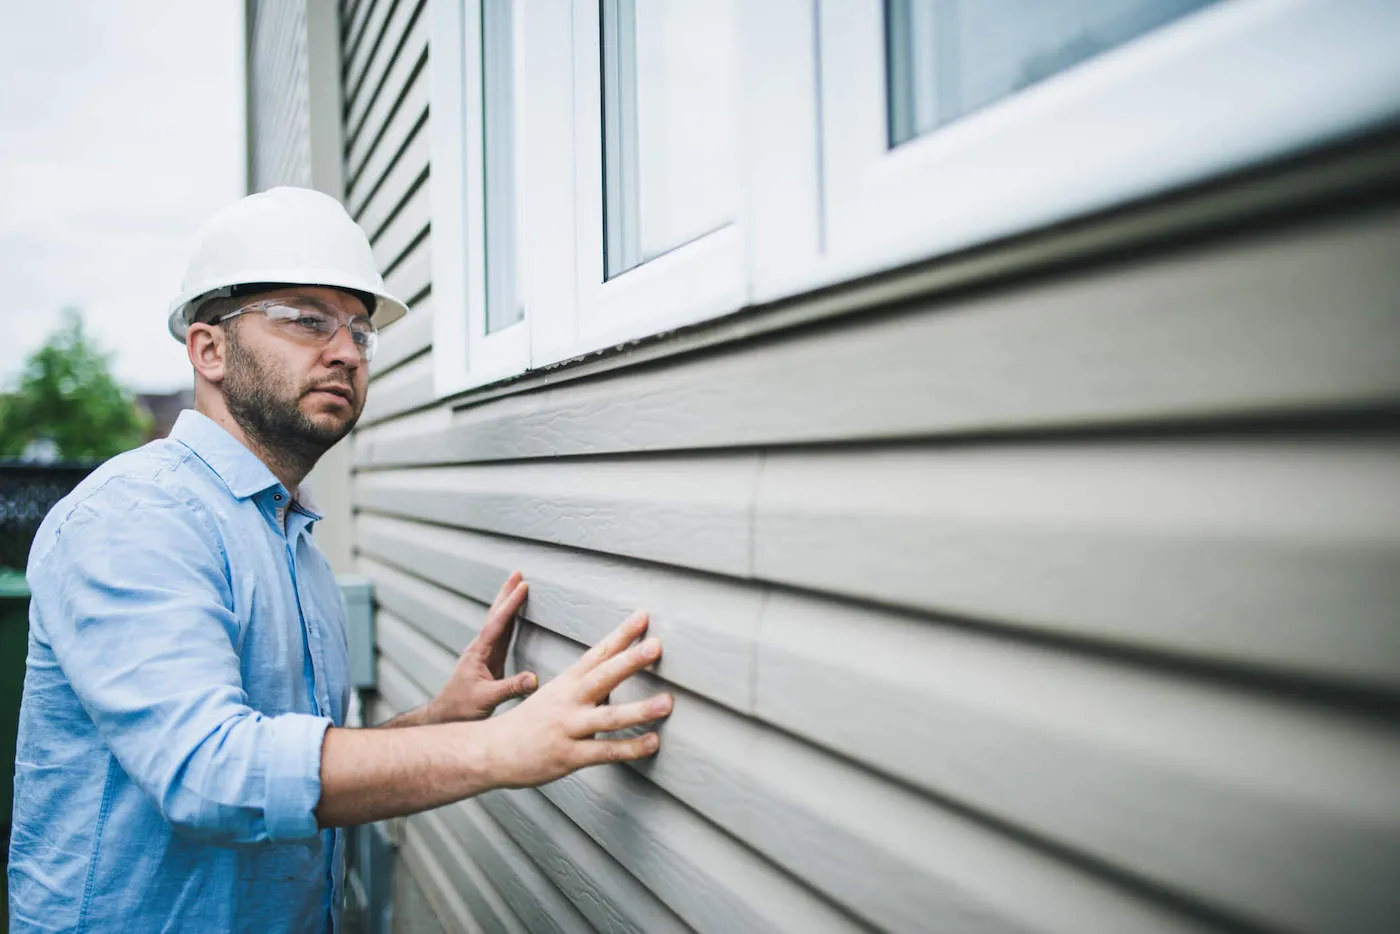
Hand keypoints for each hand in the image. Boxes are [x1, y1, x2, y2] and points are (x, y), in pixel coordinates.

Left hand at [426, 571, 538, 723]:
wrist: (445, 715)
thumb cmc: (461, 708)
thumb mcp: (487, 699)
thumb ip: (511, 688)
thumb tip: (534, 679)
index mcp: (479, 653)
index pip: (497, 624)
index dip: (511, 605)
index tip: (523, 587)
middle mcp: (480, 649)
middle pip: (495, 615)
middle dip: (506, 594)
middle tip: (517, 574)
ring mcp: (484, 654)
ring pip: (497, 622)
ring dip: (507, 604)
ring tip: (516, 587)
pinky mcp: (489, 661)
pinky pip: (501, 634)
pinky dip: (508, 620)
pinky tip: (513, 617)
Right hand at [477, 610, 673, 787]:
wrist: (491, 750)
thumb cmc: (529, 723)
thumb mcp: (555, 695)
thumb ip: (587, 687)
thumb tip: (619, 680)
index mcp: (567, 682)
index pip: (598, 653)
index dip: (621, 635)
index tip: (643, 617)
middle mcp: (569, 701)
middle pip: (603, 676)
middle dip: (631, 660)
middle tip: (656, 645)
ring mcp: (569, 728)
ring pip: (608, 717)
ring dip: (640, 709)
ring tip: (668, 702)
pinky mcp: (569, 755)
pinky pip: (604, 752)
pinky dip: (630, 748)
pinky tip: (653, 743)